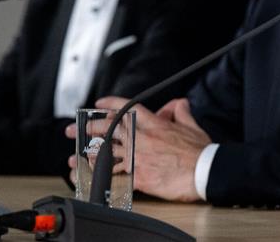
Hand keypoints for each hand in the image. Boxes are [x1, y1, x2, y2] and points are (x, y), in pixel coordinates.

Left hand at [67, 96, 209, 201]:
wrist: (204, 172)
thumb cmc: (200, 152)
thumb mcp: (193, 126)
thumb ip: (182, 113)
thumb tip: (179, 103)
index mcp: (156, 125)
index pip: (129, 108)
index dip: (111, 104)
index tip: (98, 104)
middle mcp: (144, 139)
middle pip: (110, 129)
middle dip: (89, 128)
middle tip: (74, 130)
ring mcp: (139, 157)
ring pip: (108, 152)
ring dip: (89, 153)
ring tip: (76, 155)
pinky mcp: (139, 176)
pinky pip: (115, 174)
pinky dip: (101, 174)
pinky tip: (91, 174)